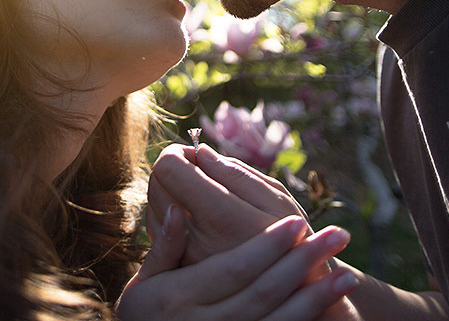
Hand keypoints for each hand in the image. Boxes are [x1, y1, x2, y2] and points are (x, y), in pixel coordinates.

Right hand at [115, 210, 357, 320]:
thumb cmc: (146, 316)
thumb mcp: (145, 284)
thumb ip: (163, 249)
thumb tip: (176, 210)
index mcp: (181, 298)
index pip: (235, 269)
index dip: (268, 246)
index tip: (297, 222)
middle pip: (265, 291)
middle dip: (305, 263)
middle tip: (338, 235)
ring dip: (318, 299)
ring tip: (349, 276)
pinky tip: (335, 308)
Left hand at [147, 143, 310, 263]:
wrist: (295, 295)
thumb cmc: (295, 240)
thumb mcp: (277, 199)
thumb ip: (236, 173)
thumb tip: (201, 153)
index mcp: (219, 216)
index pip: (168, 168)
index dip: (179, 153)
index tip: (196, 156)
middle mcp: (194, 240)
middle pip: (156, 185)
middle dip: (173, 170)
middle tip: (199, 172)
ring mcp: (184, 260)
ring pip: (153, 209)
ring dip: (170, 194)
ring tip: (201, 198)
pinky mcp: (180, 272)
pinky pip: (159, 234)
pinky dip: (170, 219)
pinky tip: (195, 219)